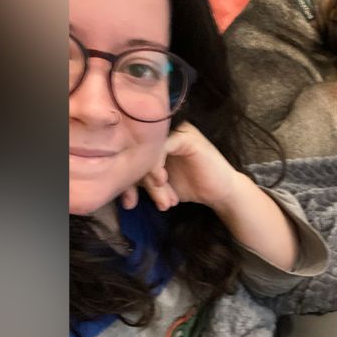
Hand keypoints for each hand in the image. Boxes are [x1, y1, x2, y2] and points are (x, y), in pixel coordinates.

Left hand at [118, 121, 241, 211]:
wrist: (221, 192)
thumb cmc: (190, 187)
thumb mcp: (158, 186)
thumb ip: (140, 179)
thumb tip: (115, 184)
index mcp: (153, 142)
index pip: (131, 155)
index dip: (126, 180)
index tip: (128, 203)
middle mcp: (161, 133)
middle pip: (137, 152)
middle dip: (138, 183)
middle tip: (139, 204)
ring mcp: (174, 132)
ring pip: (148, 151)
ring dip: (151, 179)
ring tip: (161, 200)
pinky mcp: (186, 136)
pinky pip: (163, 146)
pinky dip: (158, 165)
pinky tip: (163, 181)